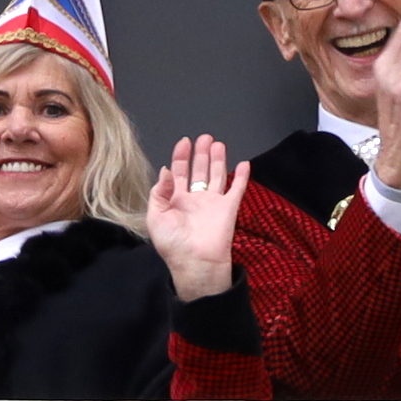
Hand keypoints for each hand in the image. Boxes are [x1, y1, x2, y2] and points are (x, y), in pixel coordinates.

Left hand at [147, 134, 250, 301]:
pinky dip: (242, 177)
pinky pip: (237, 190)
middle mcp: (195, 198)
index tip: (184, 142)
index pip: (179, 172)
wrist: (195, 262)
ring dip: (218, 160)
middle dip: (201, 154)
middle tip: (205, 137)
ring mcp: (213, 203)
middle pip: (199, 171)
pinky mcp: (228, 208)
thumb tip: (166, 169)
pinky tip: (244, 164)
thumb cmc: (172, 242)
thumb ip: (159, 191)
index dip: (181, 156)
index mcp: (176, 199)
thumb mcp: (155, 216)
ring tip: (218, 144)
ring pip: (217, 176)